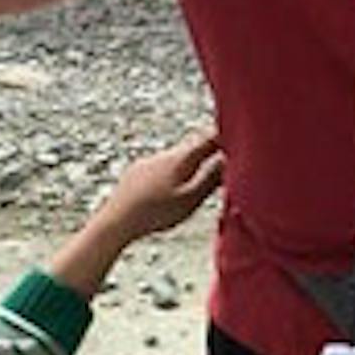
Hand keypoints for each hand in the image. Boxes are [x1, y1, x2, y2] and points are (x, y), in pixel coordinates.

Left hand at [95, 131, 224, 244]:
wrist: (115, 221)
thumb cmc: (154, 213)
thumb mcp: (190, 200)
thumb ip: (211, 178)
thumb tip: (229, 160)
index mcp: (182, 159)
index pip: (210, 138)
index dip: (226, 135)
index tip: (239, 134)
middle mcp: (165, 154)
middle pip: (193, 146)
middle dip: (209, 149)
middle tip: (225, 152)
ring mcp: (149, 161)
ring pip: (176, 156)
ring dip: (190, 162)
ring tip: (199, 175)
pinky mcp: (136, 171)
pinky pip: (161, 166)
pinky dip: (172, 171)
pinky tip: (170, 187)